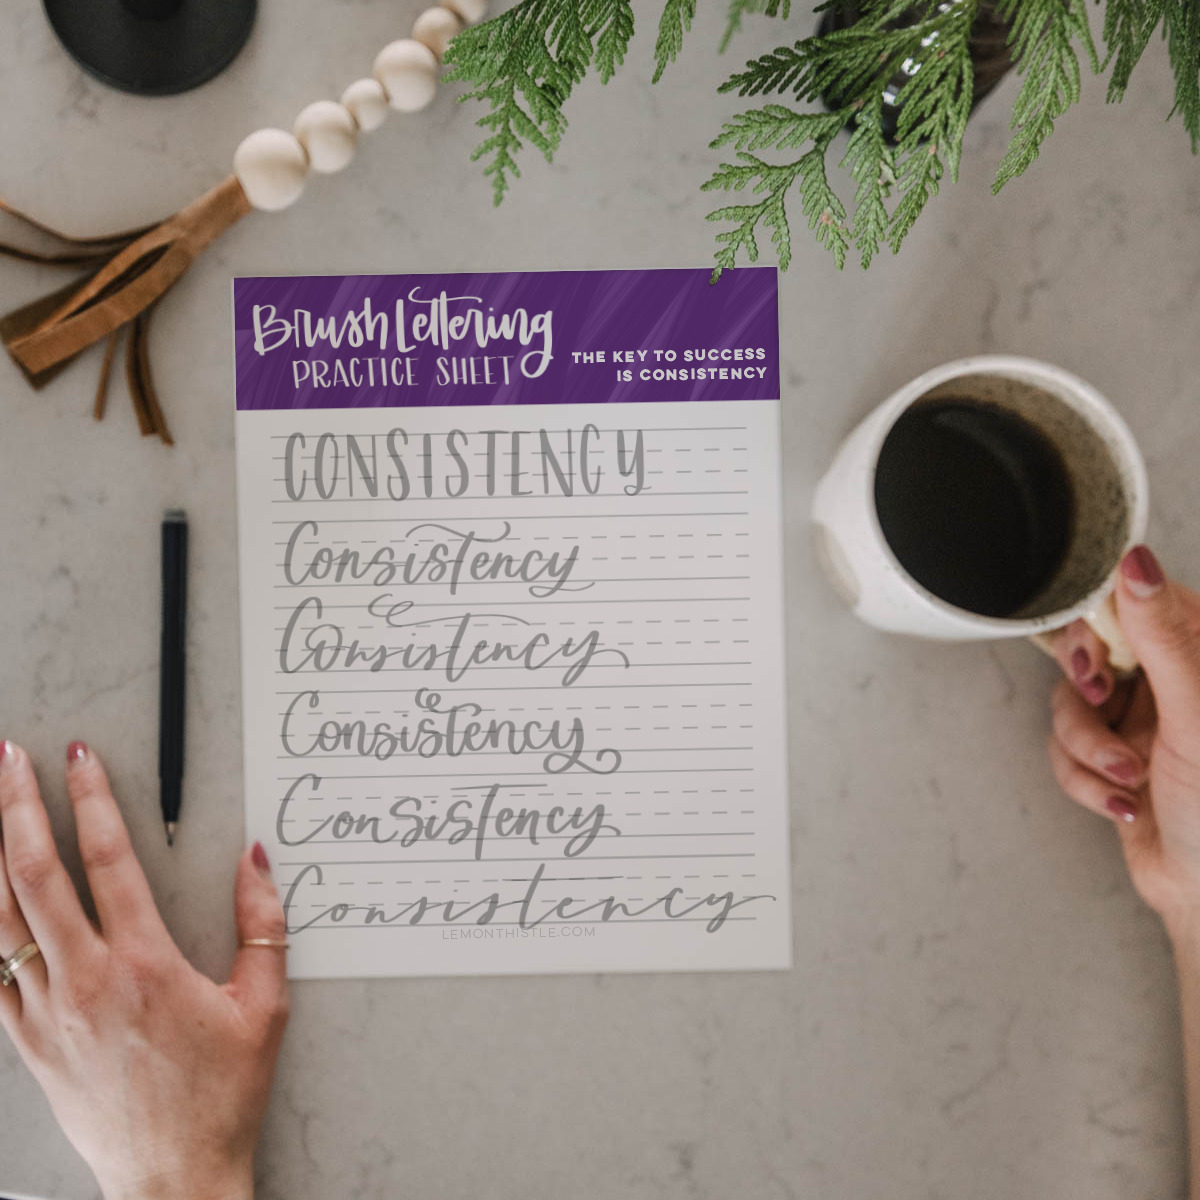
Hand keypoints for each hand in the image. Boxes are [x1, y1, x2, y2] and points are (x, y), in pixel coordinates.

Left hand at [0, 740, 288, 1199]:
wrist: (173, 1178)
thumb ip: (263, 922)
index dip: (91, 800)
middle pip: (34, 876)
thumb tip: (254, 856)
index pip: (108, 860)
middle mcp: (84, 981)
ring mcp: (46, 1013)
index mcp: (143, 964)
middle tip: (9, 759)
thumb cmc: (223, 1092)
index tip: (79, 758)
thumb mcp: (264, 1004)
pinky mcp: (28, 1043)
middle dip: (16, 807)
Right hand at [1047, 545, 1199, 936]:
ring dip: (1088, 748)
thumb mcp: (1195, 715)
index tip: (1094, 649)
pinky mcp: (1111, 759)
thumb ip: (1163, 637)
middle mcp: (1170, 682)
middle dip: (1086, 685)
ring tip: (1125, 777)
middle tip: (1098, 695)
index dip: (1101, 622)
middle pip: (1091, 650)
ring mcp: (1139, 721)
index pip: (1135, 603)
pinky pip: (1065, 750)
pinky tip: (1124, 803)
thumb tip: (1135, 564)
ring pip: (1070, 705)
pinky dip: (1087, 781)